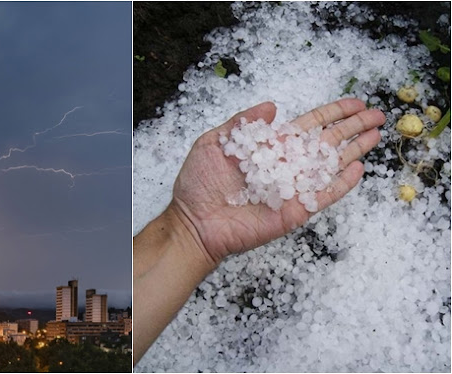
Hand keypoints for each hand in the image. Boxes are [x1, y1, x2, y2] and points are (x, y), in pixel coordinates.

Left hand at [169, 99, 385, 264]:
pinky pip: (322, 196)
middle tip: (378, 114)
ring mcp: (292, 189)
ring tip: (377, 135)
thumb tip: (272, 105)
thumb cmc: (198, 183)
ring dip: (354, 150)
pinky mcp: (294, 211)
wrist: (193, 221)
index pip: (308, 126)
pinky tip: (358, 169)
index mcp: (270, 147)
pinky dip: (341, 184)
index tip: (355, 103)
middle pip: (327, 142)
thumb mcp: (214, 142)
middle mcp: (285, 165)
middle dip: (352, 128)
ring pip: (330, 166)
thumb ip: (243, 123)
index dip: (332, 113)